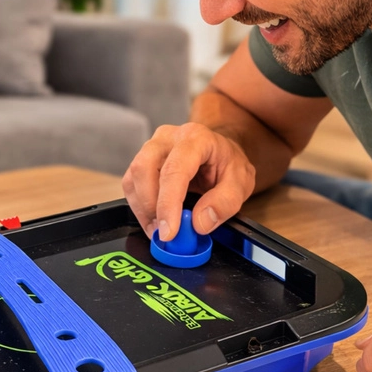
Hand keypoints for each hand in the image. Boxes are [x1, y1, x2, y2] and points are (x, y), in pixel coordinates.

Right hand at [122, 122, 255, 239]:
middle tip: (165, 233)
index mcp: (196, 138)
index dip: (168, 203)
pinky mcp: (141, 161)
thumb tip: (198, 223)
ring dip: (143, 210)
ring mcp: (151, 147)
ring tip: (161, 229)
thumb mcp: (241, 183)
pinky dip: (139, 208)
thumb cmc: (227, 163)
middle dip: (151, 207)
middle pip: (144, 169)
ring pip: (133, 179)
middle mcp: (168, 137)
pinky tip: (154, 220)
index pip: (174, 170)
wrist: (219, 151)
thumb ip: (225, 202)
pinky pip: (130, 185)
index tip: (169, 232)